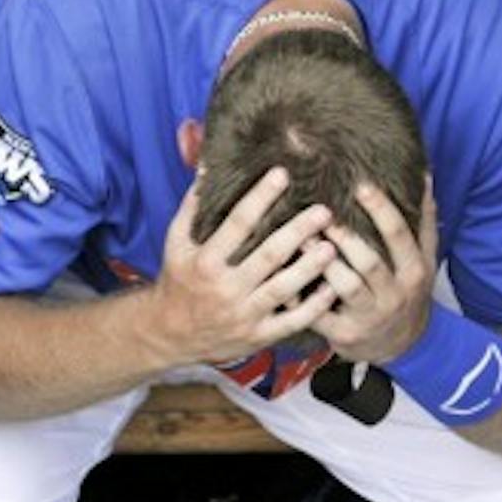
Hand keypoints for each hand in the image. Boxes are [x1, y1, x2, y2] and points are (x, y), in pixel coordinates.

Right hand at [147, 168, 339, 365]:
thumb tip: (207, 165)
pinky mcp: (257, 335)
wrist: (169, 334)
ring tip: (332, 246)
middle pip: (268, 255)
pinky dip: (313, 307)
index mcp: (206, 260)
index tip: (282, 174)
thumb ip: (193, 206)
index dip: (260, 198)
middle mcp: (225, 288)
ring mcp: (243, 314)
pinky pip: (291, 322)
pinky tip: (331, 288)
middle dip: (297, 231)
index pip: (237, 224)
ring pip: (283, 289)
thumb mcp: (177, 243)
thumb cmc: (180, 279)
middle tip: (324, 211)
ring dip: (309, 267)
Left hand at [311, 180, 438, 362]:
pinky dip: (302, 297)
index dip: (382, 210)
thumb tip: (425, 174)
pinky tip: (286, 277)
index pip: (399, 236)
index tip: (361, 185)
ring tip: (302, 238)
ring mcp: (370, 316)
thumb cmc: (406, 291)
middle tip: (322, 213)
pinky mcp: (345, 334)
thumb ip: (423, 220)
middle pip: (370, 262)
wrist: (401, 345)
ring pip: (345, 286)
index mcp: (414, 271)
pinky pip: (320, 314)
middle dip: (345, 237)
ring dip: (322, 262)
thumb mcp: (423, 260)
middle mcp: (394, 294)